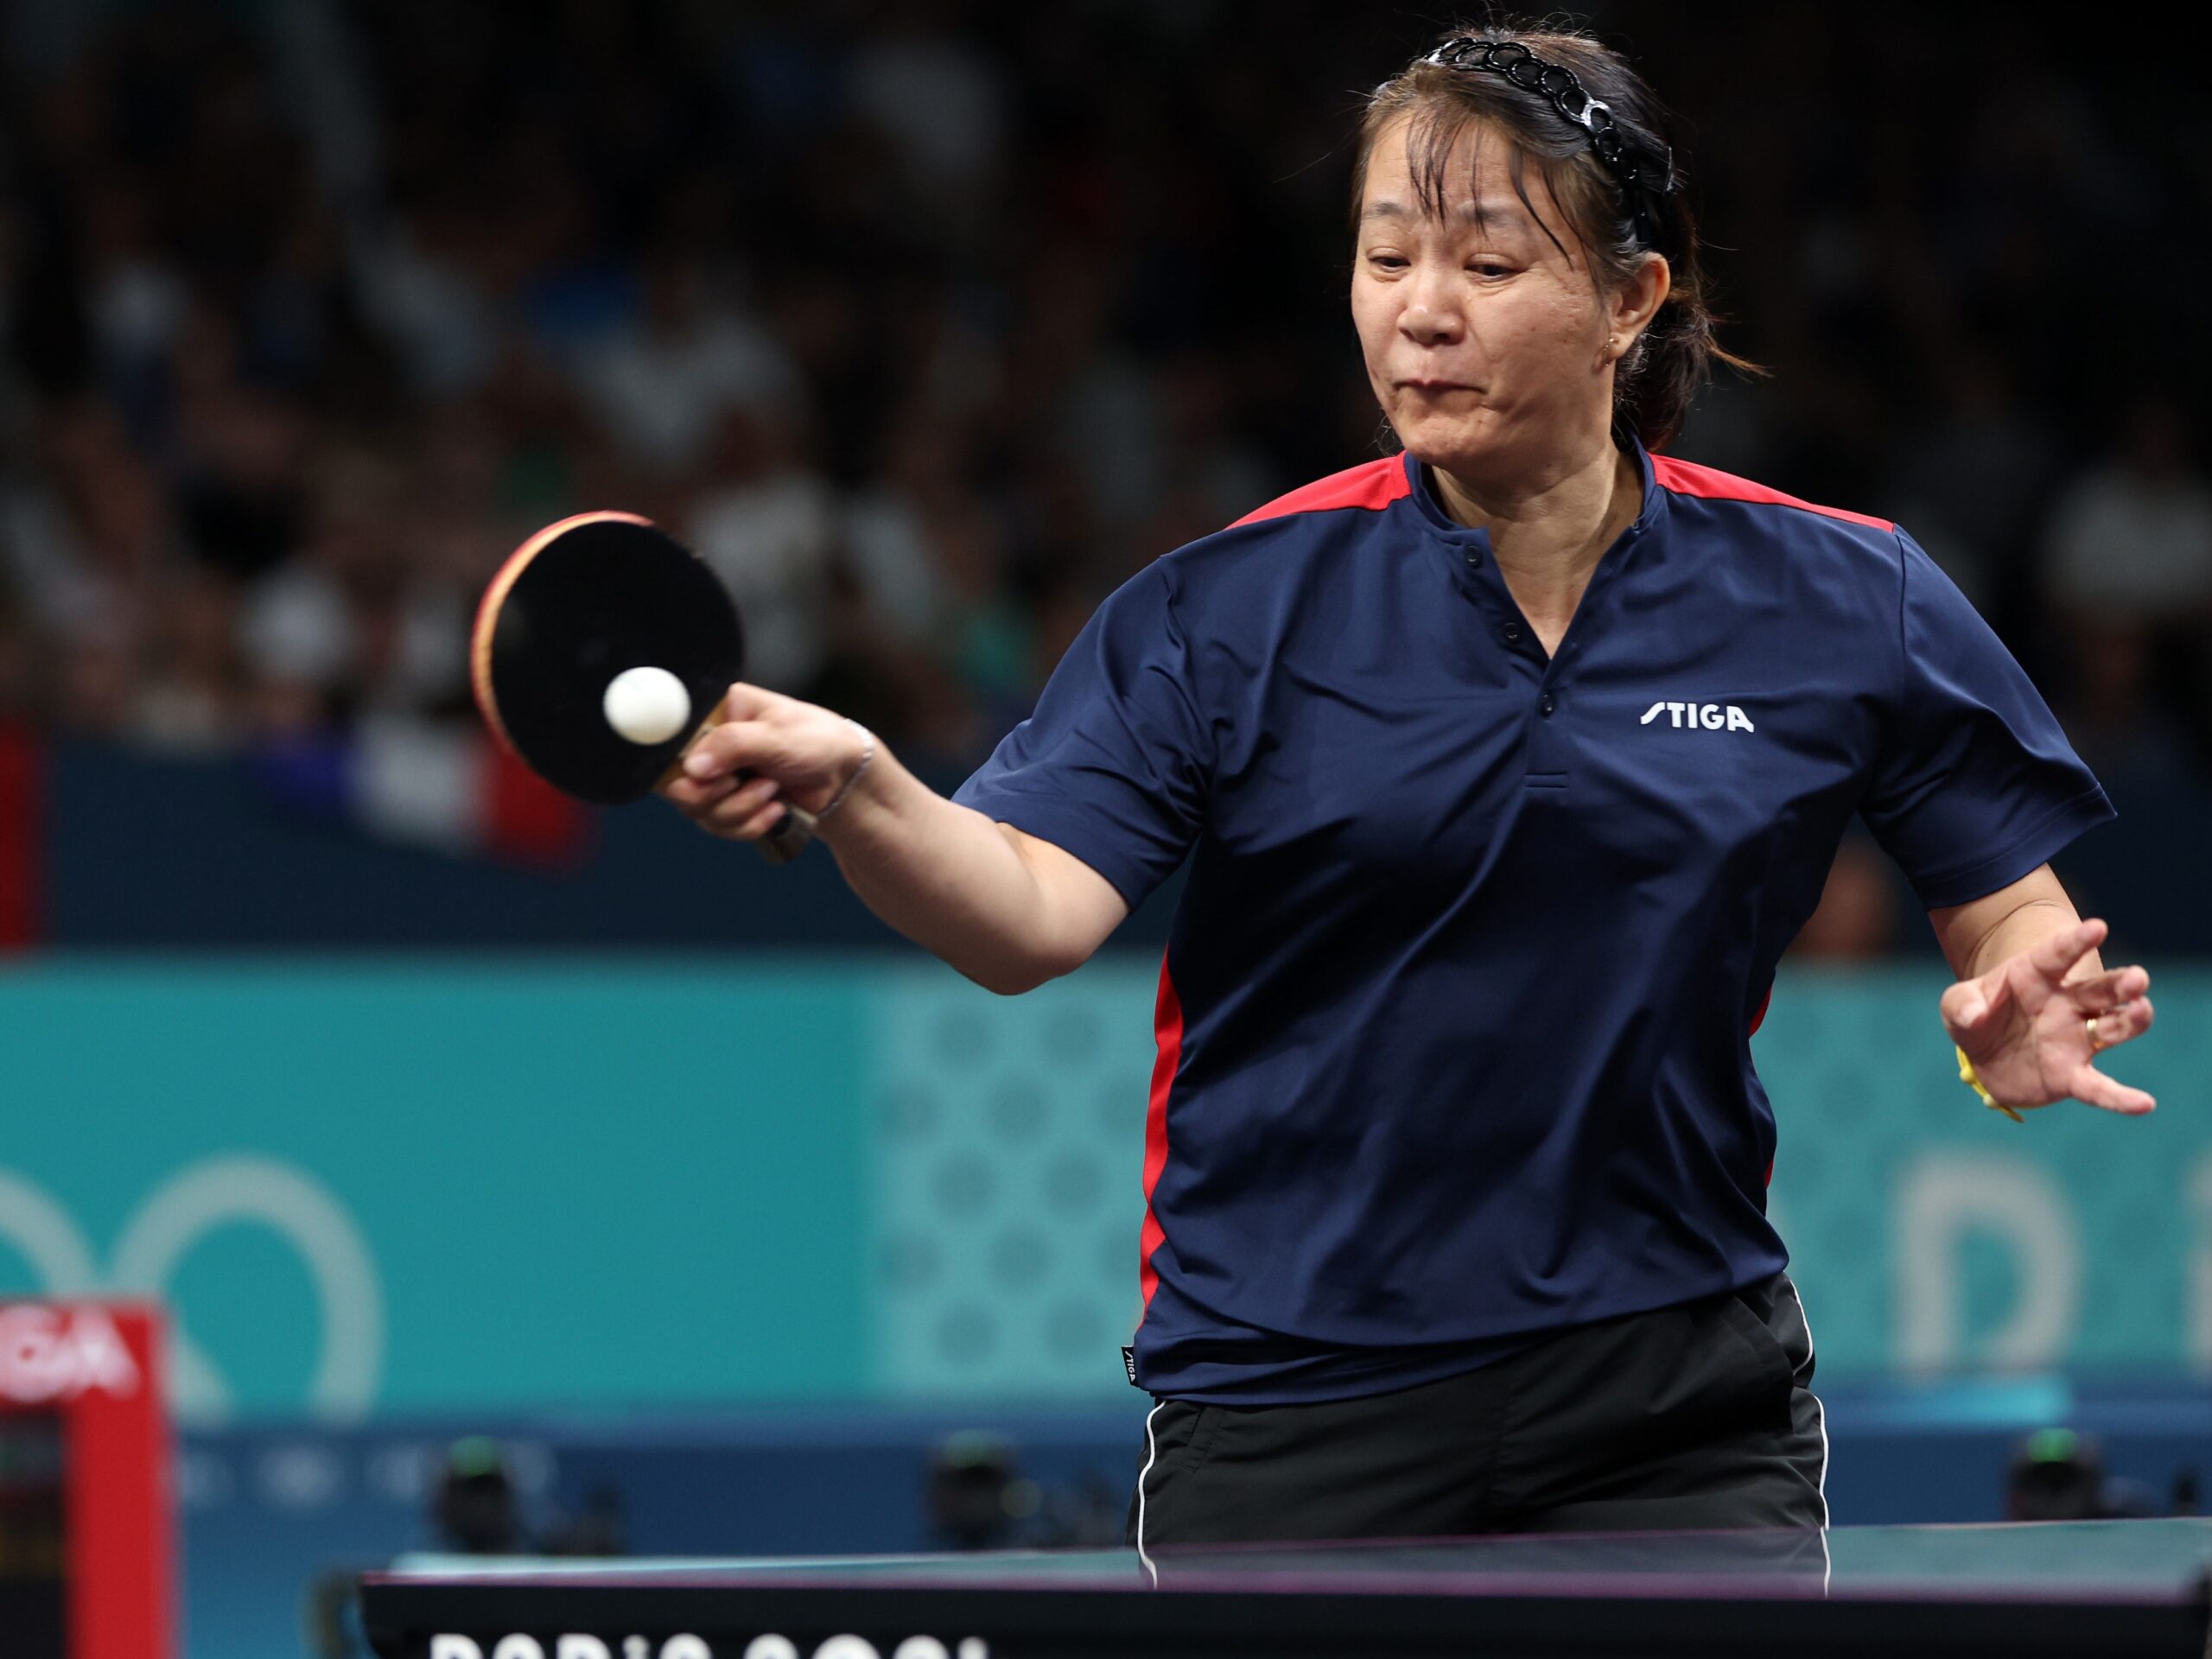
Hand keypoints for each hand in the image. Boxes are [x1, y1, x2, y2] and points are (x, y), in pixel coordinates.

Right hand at [657, 682, 868, 843]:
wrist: (843, 777)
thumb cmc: (817, 742)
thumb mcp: (778, 736)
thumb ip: (734, 745)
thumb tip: (693, 767)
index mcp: (716, 713)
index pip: (672, 740)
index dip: (684, 766)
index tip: (712, 774)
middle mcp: (709, 744)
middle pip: (677, 784)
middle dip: (716, 796)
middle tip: (752, 783)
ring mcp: (716, 777)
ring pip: (698, 811)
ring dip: (739, 810)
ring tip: (773, 791)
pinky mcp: (728, 803)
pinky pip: (717, 827)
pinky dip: (748, 825)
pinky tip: (775, 811)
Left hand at [1939, 918, 2154, 1115]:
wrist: (1982, 1057)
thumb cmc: (1974, 1016)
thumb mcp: (1955, 1005)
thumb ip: (1961, 1005)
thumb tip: (1975, 1017)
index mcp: (2038, 976)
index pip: (2058, 955)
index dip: (2077, 942)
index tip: (2098, 927)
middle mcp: (2066, 1004)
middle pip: (2100, 990)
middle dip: (2121, 983)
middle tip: (2138, 978)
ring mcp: (2074, 1040)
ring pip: (2112, 1028)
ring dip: (2131, 1021)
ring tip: (2142, 1011)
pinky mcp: (2071, 1076)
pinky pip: (2098, 1088)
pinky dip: (2121, 1097)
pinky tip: (2144, 1105)